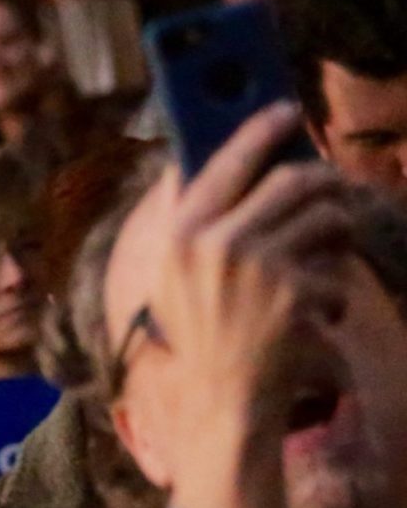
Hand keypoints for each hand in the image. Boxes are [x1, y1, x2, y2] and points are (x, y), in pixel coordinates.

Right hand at [153, 104, 354, 507]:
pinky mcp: (301, 295)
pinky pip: (336, 268)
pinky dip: (333, 286)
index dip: (262, 127)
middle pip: (292, 181)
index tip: (287, 109)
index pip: (229, 159)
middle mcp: (220, 242)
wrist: (222, 397)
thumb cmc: (197, 329)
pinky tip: (314, 309)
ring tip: (325, 247)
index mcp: (182, 229)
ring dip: (336, 229)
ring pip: (326, 218)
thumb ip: (184, 213)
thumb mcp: (171, 268)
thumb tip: (193, 157)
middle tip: (329, 182)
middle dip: (321, 180)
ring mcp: (263, 268)